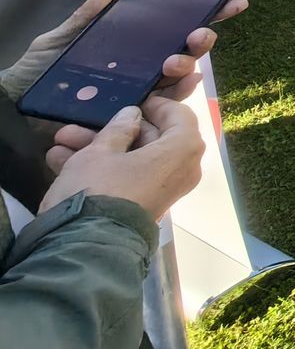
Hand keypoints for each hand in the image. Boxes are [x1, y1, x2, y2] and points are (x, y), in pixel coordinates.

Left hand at [2, 0, 244, 103]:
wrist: (16, 107)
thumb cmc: (40, 73)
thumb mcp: (62, 39)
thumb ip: (87, 16)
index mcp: (132, 49)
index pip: (174, 31)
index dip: (207, 15)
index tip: (233, 2)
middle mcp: (142, 71)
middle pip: (185, 54)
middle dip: (200, 42)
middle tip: (200, 35)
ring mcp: (139, 95)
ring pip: (178, 82)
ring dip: (186, 68)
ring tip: (176, 62)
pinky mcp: (130, 120)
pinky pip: (163, 110)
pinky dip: (177, 97)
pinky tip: (182, 85)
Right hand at [40, 96, 204, 221]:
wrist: (85, 248)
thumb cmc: (99, 188)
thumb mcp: (101, 151)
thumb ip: (118, 129)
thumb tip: (132, 116)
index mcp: (182, 150)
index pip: (179, 116)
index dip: (156, 105)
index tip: (133, 100)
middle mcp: (180, 170)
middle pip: (150, 139)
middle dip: (112, 129)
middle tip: (82, 121)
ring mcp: (161, 190)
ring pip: (131, 159)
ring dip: (96, 148)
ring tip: (60, 139)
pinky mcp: (140, 206)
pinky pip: (124, 178)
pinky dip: (98, 169)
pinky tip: (59, 159)